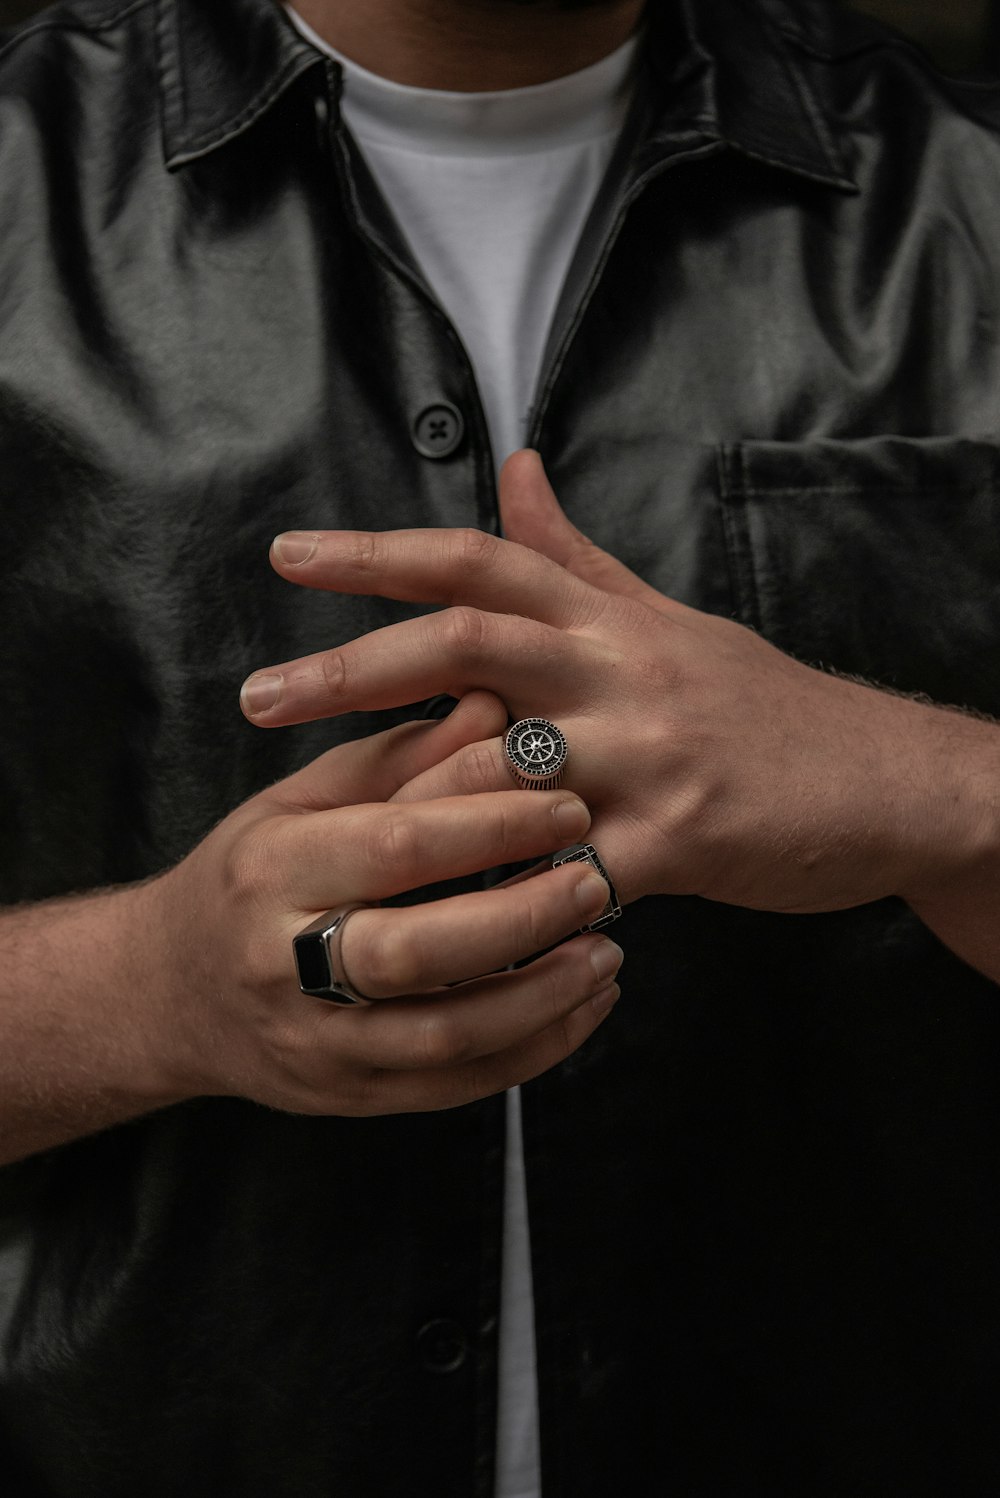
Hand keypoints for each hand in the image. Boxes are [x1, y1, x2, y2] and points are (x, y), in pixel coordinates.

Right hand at [147, 690, 621, 1116]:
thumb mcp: (306, 799)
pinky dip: (534, 1049)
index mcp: (273, 867)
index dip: (493, 824)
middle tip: (595, 881)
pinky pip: (456, 1085)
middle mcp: (284, 961)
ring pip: (448, 1035)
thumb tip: (498, 709)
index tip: (567, 804)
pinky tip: (581, 1006)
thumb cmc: (255, 874)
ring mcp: (317, 1041)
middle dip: (526, 916)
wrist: (173, 991)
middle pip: (423, 950)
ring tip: (607, 951)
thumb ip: (404, 759)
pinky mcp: (349, 1096)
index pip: (397, 845)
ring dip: (546, 996)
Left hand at [240, 450, 978, 916]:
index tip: (288, 555)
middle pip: (469, 639)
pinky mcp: (682, 838)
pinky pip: (567, 873)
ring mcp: (651, 753)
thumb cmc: (759, 705)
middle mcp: (620, 669)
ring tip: (322, 832)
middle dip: (352, 666)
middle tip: (257, 697)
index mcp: (608, 618)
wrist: (884, 779)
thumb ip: (574, 553)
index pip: (478, 559)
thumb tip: (514, 466)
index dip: (379, 553)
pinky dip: (503, 898)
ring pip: (505, 765)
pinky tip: (444, 925)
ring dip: (410, 798)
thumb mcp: (663, 616)